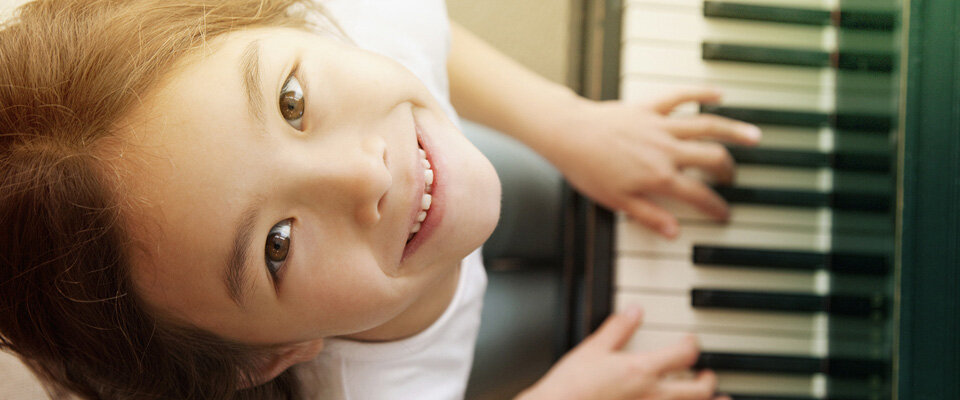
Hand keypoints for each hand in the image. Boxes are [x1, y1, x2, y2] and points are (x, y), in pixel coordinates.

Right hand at [517, 309, 727, 399]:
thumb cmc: (571, 386)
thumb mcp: (592, 349)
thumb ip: (618, 329)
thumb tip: (634, 310)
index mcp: (642, 370)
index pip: (684, 354)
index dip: (692, 345)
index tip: (691, 343)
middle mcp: (653, 396)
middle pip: (698, 390)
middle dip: (708, 382)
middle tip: (708, 376)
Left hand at [539, 89, 760, 236]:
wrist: (569, 135)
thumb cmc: (588, 169)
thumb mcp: (617, 202)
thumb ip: (649, 216)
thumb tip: (674, 232)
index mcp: (659, 177)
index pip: (698, 195)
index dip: (716, 207)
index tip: (724, 214)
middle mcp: (666, 151)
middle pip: (711, 158)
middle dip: (728, 170)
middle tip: (732, 178)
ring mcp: (660, 126)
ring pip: (706, 126)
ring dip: (733, 131)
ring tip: (754, 137)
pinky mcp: (650, 107)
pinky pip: (681, 97)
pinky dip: (702, 93)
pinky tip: (719, 95)